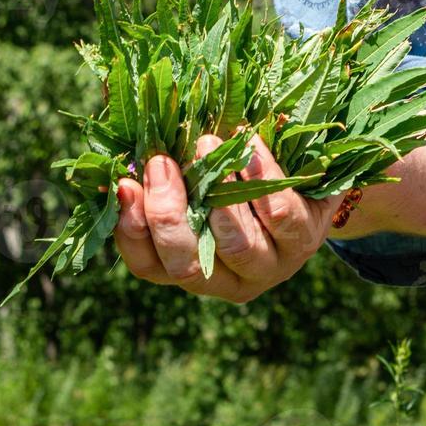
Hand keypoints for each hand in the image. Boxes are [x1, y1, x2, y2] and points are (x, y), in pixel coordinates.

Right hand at [112, 134, 342, 302]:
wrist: (307, 183)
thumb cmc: (236, 181)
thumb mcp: (196, 183)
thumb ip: (161, 177)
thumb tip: (118, 157)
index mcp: (191, 270)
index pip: (149, 266)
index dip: (131, 230)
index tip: (124, 184)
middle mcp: (229, 281)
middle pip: (186, 265)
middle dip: (167, 213)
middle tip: (161, 161)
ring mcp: (270, 265)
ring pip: (237, 245)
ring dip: (217, 194)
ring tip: (206, 144)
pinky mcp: (304, 240)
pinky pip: (281, 215)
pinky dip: (262, 178)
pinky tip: (249, 145)